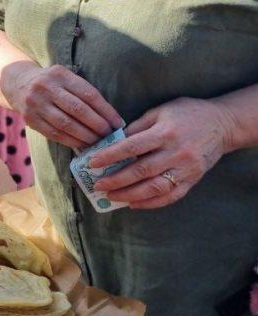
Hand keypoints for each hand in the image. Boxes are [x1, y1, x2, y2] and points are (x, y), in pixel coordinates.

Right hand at [0, 62, 123, 148]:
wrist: (17, 83)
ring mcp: (35, 103)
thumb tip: (110, 118)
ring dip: (86, 136)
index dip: (106, 111)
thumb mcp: (65, 78)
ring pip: (66, 124)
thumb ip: (83, 92)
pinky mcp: (30, 119)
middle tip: (110, 135)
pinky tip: (83, 145)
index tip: (118, 123)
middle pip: (78, 109)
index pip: (88, 94)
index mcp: (59, 74)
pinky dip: (71, 141)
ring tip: (99, 143)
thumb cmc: (51, 83)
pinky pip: (54, 133)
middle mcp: (45, 87)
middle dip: (97, 125)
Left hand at [87, 97, 233, 208]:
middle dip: (116, 180)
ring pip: (155, 188)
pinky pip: (171, 196)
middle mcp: (176, 153)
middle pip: (142, 171)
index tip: (92, 162)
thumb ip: (137, 127)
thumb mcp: (160, 112)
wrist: (223, 124)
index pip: (132, 147)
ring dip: (130, 195)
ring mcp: (186, 169)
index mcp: (165, 132)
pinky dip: (151, 203)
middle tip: (98, 185)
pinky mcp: (193, 180)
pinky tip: (134, 204)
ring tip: (111, 197)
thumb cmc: (187, 113)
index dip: (110, 156)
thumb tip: (113, 142)